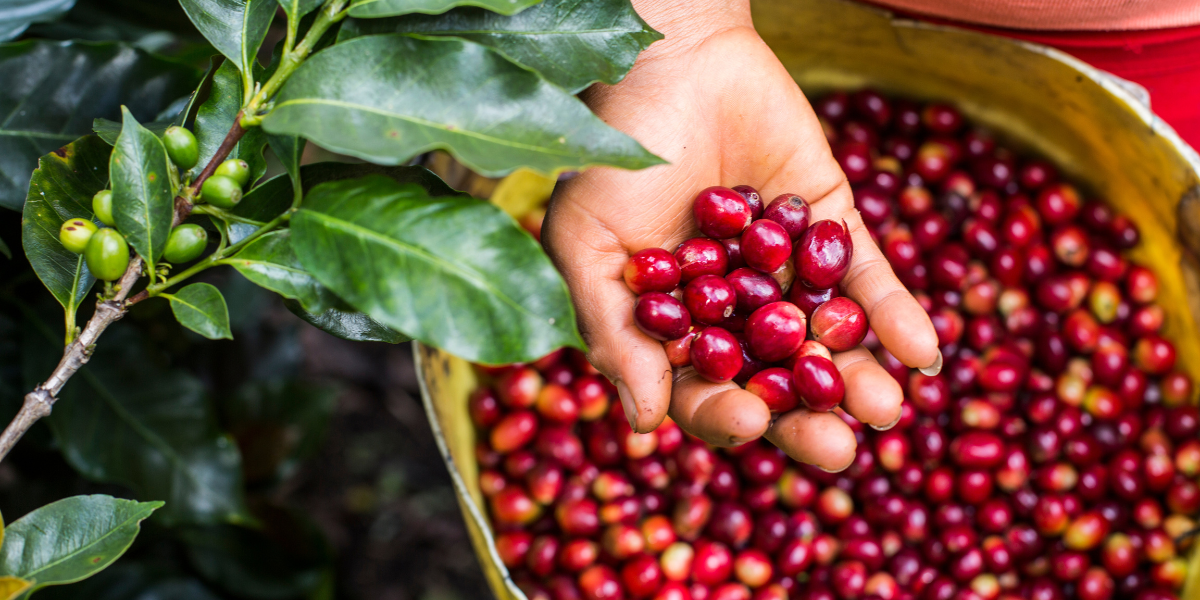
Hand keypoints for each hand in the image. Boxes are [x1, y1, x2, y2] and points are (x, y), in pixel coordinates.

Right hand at [542, 1, 939, 471]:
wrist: (670, 58)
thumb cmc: (613, 152)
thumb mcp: (589, 244)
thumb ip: (615, 333)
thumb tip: (643, 425)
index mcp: (673, 326)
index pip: (703, 389)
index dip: (725, 413)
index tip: (746, 419)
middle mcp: (733, 311)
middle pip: (775, 383)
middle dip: (807, 420)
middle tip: (839, 451)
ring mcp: (785, 273)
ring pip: (826, 341)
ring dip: (858, 380)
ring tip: (885, 410)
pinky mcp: (831, 228)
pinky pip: (869, 280)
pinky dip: (897, 316)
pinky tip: (925, 353)